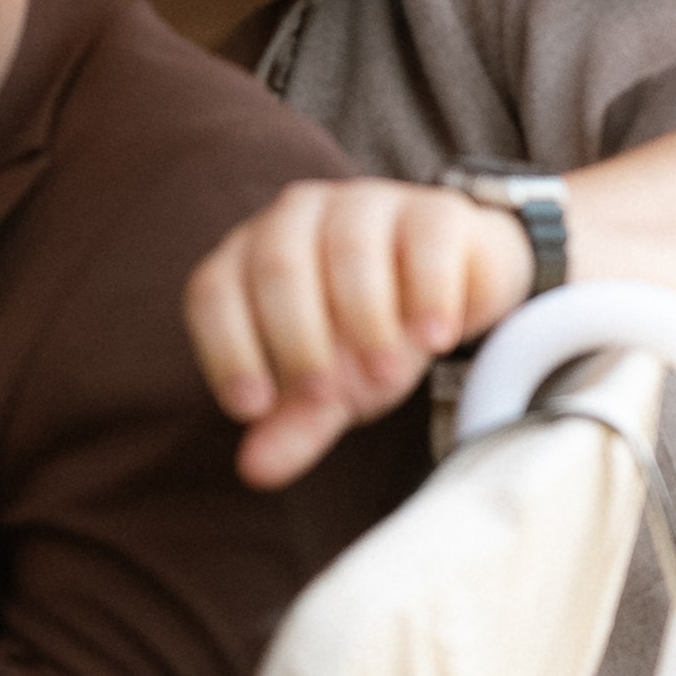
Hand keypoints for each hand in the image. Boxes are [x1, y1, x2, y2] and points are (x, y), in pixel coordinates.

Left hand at [185, 179, 533, 485]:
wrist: (459, 291)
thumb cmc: (372, 337)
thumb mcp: (331, 390)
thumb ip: (294, 424)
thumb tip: (255, 471)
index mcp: (252, 257)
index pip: (215, 292)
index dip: (226, 349)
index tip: (253, 408)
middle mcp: (299, 218)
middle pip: (278, 267)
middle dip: (300, 340)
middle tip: (328, 396)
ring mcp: (367, 204)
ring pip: (349, 248)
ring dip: (366, 319)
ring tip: (388, 378)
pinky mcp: (435, 208)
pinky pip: (425, 239)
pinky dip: (429, 291)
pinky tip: (434, 338)